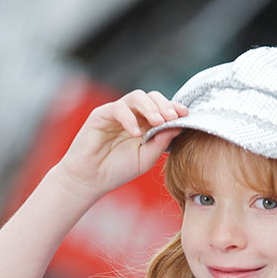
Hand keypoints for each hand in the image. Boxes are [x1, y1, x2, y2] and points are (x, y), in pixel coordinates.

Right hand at [54, 90, 187, 201]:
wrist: (91, 179)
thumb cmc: (117, 170)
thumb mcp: (147, 158)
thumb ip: (162, 141)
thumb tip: (179, 124)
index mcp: (145, 124)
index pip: (162, 108)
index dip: (174, 108)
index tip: (185, 114)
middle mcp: (132, 115)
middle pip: (151, 97)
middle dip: (164, 105)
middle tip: (172, 116)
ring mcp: (117, 113)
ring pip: (136, 97)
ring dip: (150, 108)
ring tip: (158, 122)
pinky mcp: (101, 114)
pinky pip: (118, 108)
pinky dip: (129, 118)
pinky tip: (136, 133)